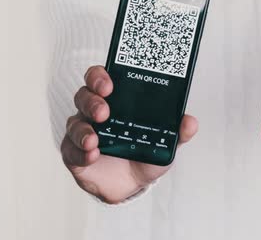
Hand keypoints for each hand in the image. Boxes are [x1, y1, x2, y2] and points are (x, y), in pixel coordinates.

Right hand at [61, 65, 197, 203]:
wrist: (132, 184)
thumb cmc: (144, 153)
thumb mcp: (164, 143)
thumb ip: (177, 132)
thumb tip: (190, 122)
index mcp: (116, 101)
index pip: (100, 78)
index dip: (100, 77)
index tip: (109, 84)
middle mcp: (95, 111)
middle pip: (84, 95)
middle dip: (92, 101)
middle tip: (104, 112)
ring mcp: (83, 131)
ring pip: (74, 122)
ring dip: (83, 129)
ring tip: (94, 140)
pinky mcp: (73, 153)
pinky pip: (70, 150)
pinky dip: (80, 152)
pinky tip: (91, 155)